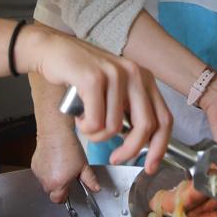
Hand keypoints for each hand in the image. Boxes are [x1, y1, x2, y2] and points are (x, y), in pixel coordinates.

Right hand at [19, 24, 172, 172]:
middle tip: (115, 158)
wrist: (53, 50)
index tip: (151, 166)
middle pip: (145, 126)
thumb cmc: (81, 74)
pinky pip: (95, 122)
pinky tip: (79, 117)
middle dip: (130, 150)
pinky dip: (85, 128)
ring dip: (96, 135)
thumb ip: (131, 109)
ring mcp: (114, 74)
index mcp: (143, 78)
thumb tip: (142, 142)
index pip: (164, 118)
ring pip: (114, 127)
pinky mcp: (93, 78)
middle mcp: (134, 73)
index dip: (160, 147)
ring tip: (86, 122)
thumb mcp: (114, 89)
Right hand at [31, 130, 100, 203]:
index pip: (58, 200)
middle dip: (58, 187)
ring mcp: (39, 173)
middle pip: (51, 192)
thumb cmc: (69, 147)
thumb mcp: (83, 165)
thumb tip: (96, 188)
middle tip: (66, 176)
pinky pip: (40, 173)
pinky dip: (46, 170)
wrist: (56, 133)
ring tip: (60, 166)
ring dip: (51, 178)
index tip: (68, 191)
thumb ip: (90, 179)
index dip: (64, 197)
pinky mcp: (34, 165)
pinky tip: (53, 161)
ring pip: (45, 182)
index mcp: (58, 184)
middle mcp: (46, 180)